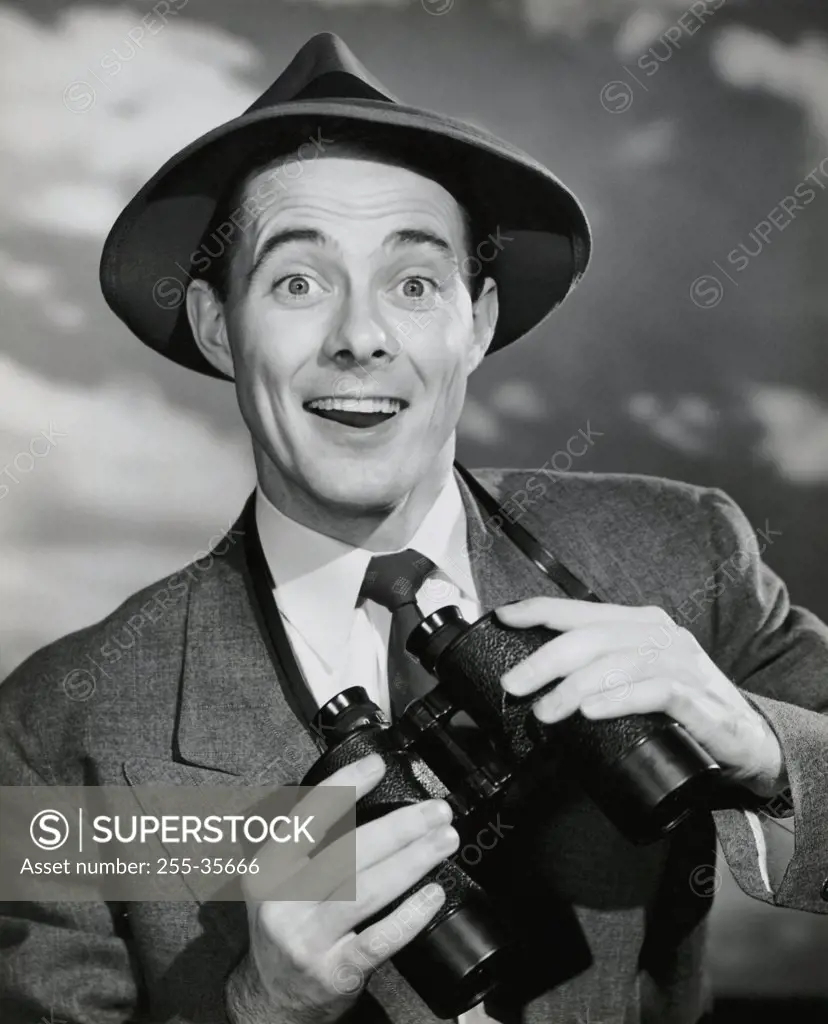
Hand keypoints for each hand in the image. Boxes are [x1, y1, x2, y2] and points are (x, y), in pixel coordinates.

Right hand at [226, 753, 457, 1023]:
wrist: (271, 999)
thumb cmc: (288, 925)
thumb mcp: (278, 880)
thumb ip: (309, 843)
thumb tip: (369, 795)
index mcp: (270, 869)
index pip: (307, 817)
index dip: (344, 786)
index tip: (379, 765)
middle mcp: (283, 902)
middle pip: (348, 853)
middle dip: (400, 827)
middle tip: (437, 811)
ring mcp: (308, 939)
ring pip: (368, 890)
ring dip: (414, 861)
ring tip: (445, 841)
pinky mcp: (335, 971)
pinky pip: (380, 938)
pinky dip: (411, 914)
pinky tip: (434, 894)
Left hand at [496, 598, 786, 799]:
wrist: (750, 741)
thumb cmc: (683, 708)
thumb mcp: (637, 679)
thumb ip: (599, 671)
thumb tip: (537, 682)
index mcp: (641, 624)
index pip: (581, 610)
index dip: (539, 610)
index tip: (503, 617)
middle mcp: (661, 635)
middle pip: (592, 637)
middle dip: (544, 659)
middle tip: (513, 685)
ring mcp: (683, 664)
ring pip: (618, 663)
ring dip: (573, 687)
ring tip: (544, 711)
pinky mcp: (700, 700)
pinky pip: (655, 692)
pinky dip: (618, 699)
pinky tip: (591, 711)